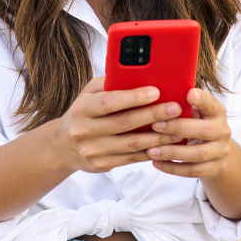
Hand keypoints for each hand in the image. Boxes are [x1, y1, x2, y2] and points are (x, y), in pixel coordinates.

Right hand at [51, 76, 182, 173]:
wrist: (62, 146)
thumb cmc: (84, 112)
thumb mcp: (89, 94)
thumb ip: (110, 84)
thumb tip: (139, 75)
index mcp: (82, 109)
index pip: (110, 102)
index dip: (134, 97)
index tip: (156, 92)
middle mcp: (85, 130)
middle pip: (125, 123)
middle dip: (153, 115)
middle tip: (175, 108)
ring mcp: (93, 150)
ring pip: (132, 144)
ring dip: (158, 137)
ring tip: (177, 129)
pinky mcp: (101, 165)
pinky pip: (131, 158)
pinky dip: (150, 151)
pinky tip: (165, 145)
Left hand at [145, 87, 232, 179]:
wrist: (216, 151)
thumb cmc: (197, 126)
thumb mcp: (195, 114)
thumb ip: (184, 108)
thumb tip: (159, 99)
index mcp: (217, 112)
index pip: (211, 103)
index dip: (202, 99)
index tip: (189, 93)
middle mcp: (223, 131)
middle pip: (204, 130)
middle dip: (178, 128)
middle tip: (155, 125)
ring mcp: (221, 151)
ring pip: (198, 154)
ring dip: (172, 153)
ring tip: (151, 151)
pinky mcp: (216, 168)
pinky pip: (194, 171)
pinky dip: (173, 168)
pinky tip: (157, 163)